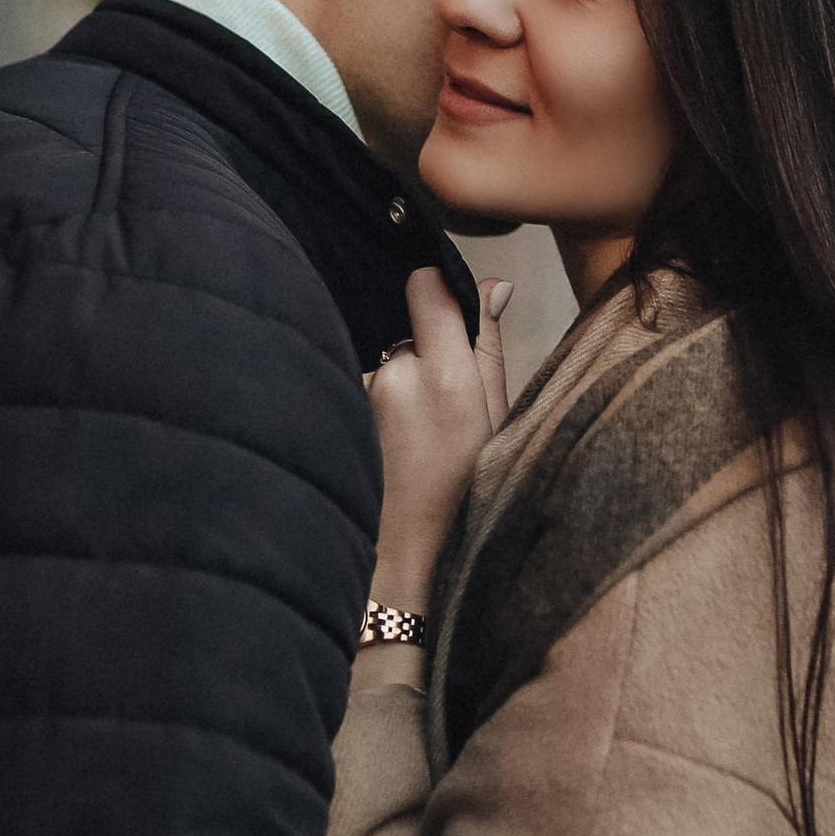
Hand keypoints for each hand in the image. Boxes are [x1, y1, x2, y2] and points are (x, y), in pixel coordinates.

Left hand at [365, 271, 510, 610]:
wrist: (406, 550)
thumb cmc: (461, 489)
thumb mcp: (497, 417)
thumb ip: (490, 344)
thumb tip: (494, 285)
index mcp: (447, 377)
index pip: (425, 286)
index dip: (438, 292)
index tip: (450, 317)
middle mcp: (396, 377)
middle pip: (406, 325)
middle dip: (424, 350)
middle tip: (441, 404)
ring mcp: (360, 395)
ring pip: (385, 361)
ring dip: (399, 382)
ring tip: (414, 433)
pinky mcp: (337, 408)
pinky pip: (363, 386)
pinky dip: (378, 404)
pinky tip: (391, 443)